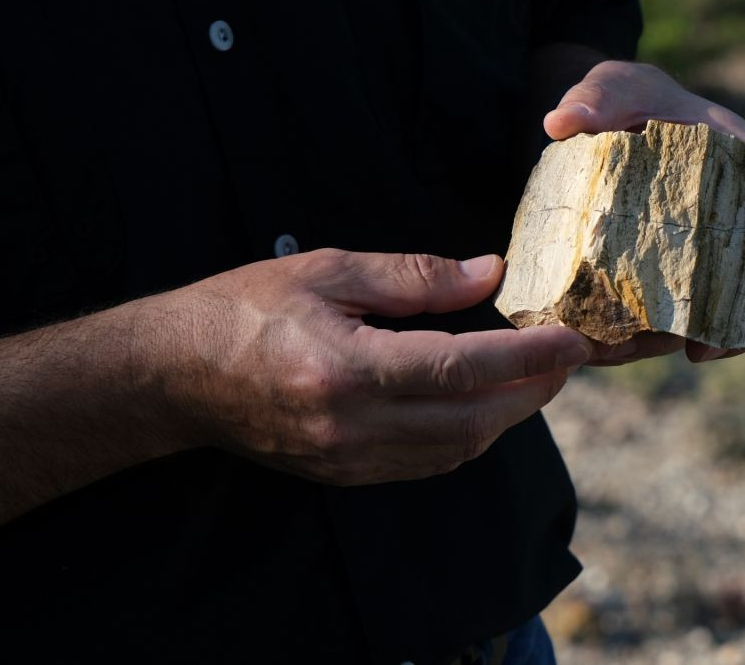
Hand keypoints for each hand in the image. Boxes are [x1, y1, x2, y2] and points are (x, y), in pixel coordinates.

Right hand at [147, 250, 590, 484]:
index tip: (572, 340)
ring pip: (456, 451)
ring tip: (534, 378)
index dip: (528, 356)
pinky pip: (426, 464)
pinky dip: (467, 436)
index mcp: (346, 369)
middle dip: (531, 392)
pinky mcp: (344, 474)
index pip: (462, 368)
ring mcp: (348, 460)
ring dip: (505, 418)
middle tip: (564, 359)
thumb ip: (414, 276)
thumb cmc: (242, 309)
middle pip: (472, 422)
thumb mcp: (327, 270)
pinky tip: (481, 405)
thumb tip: (487, 273)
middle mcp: (351, 426)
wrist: (172, 375)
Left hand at [543, 60, 744, 362]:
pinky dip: (642, 339)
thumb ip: (596, 97)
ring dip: (682, 342)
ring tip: (638, 354)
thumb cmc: (625, 100)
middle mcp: (729, 225)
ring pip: (710, 316)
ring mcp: (696, 259)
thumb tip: (560, 123)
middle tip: (700, 351)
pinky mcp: (658, 279)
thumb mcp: (616, 87)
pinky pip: (663, 320)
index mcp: (743, 171)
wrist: (598, 124)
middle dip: (739, 327)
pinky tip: (609, 347)